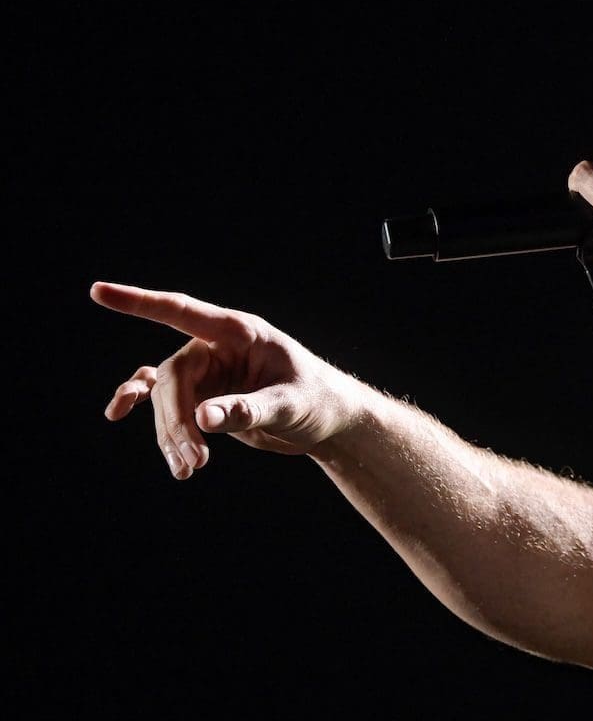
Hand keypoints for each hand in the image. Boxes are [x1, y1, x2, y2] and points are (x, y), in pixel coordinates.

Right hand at [92, 281, 364, 478]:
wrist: (327, 421)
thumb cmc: (317, 401)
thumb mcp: (290, 405)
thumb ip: (249, 410)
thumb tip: (203, 418)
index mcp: (239, 332)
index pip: (182, 312)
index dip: (140, 303)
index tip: (98, 291)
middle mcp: (216, 347)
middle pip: (173, 377)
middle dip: (176, 421)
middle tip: (193, 461)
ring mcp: (208, 371)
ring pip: (166, 397)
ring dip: (170, 433)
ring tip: (188, 469)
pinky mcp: (203, 394)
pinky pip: (162, 398)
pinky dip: (143, 409)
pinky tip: (117, 413)